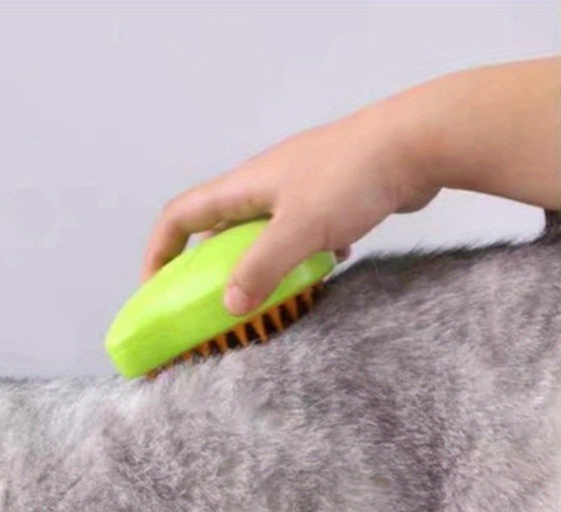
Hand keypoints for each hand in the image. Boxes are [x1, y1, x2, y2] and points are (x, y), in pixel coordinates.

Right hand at [141, 100, 437, 315]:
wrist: (418, 143)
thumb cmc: (350, 178)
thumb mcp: (298, 229)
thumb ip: (260, 268)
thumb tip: (230, 306)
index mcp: (243, 186)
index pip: (180, 215)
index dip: (158, 251)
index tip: (155, 289)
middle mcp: (263, 187)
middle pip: (217, 230)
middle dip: (207, 269)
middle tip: (210, 306)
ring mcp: (297, 192)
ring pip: (260, 236)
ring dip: (256, 268)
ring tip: (262, 301)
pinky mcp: (329, 200)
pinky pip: (299, 237)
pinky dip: (298, 260)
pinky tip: (317, 276)